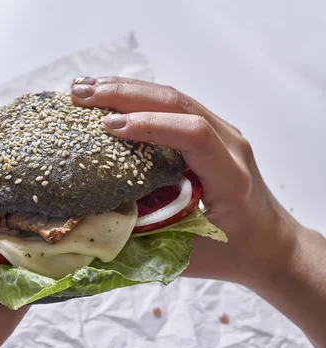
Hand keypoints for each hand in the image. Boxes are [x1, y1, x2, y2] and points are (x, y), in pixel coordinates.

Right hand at [70, 76, 296, 285]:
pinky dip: (139, 97)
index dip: (150, 125)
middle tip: (80, 94)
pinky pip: (174, 105)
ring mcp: (223, 133)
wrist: (271, 244)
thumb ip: (143, 241)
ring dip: (127, 89)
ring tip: (84, 88)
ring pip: (174, 97)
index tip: (108, 127)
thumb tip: (91, 224)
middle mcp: (230, 146)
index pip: (193, 135)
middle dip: (125, 95)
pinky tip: (110, 96)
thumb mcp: (187, 256)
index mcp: (230, 176)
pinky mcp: (212, 132)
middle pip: (178, 103)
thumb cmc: (232, 253)